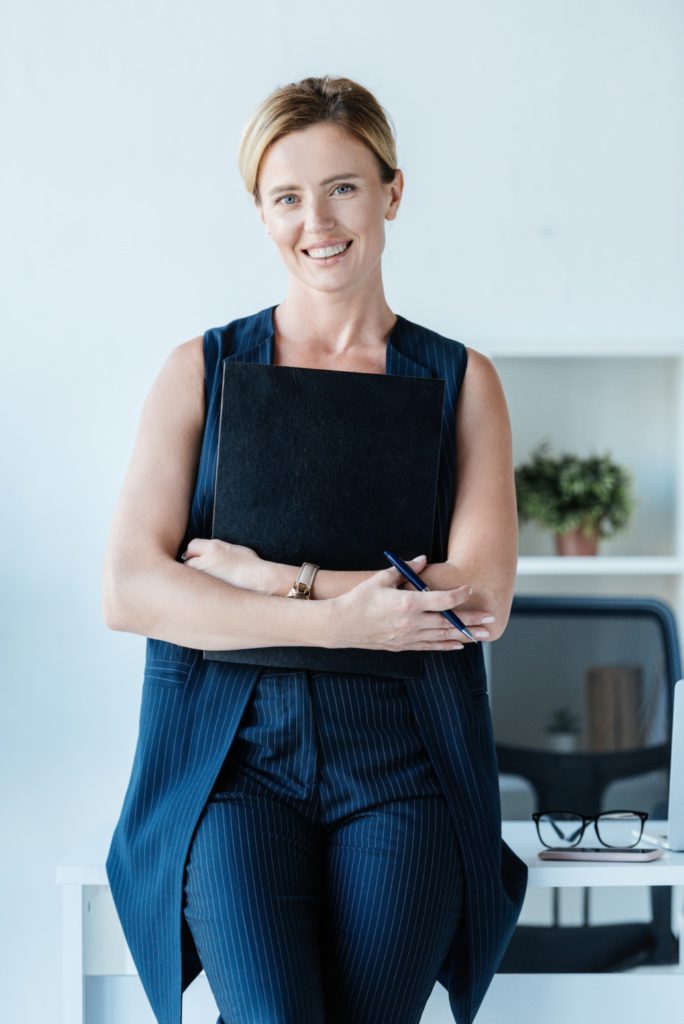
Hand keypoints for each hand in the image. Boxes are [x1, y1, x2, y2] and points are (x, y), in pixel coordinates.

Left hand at [180, 538, 265, 591]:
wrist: (258, 581)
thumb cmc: (252, 566)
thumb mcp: (235, 549)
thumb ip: (219, 549)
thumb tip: (210, 552)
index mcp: (214, 548)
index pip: (192, 545)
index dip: (195, 551)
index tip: (197, 555)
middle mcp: (205, 560)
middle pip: (187, 560)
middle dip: (193, 564)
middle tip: (202, 569)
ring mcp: (204, 576)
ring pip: (190, 576)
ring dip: (194, 577)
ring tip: (205, 582)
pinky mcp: (206, 589)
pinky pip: (196, 588)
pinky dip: (199, 589)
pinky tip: (208, 590)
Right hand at [331, 554, 494, 650]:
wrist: (341, 625)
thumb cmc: (360, 599)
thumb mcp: (381, 579)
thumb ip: (405, 569)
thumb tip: (423, 559)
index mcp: (407, 603)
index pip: (441, 600)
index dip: (459, 595)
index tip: (469, 589)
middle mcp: (411, 622)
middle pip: (448, 622)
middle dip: (471, 621)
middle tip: (490, 619)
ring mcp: (408, 636)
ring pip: (442, 637)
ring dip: (464, 636)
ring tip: (482, 635)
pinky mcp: (403, 645)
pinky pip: (430, 647)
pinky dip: (446, 645)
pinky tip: (459, 644)